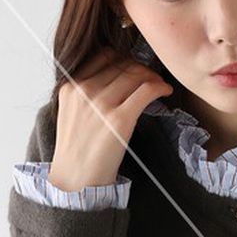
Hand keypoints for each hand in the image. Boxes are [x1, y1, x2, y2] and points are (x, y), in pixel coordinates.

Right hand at [47, 47, 172, 192]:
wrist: (75, 180)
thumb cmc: (77, 151)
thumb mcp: (71, 113)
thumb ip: (86, 93)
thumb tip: (115, 80)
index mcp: (70, 86)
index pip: (103, 56)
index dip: (124, 58)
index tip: (135, 68)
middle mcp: (84, 90)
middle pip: (122, 63)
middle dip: (141, 67)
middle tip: (152, 77)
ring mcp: (101, 104)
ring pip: (135, 74)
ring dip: (152, 76)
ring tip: (160, 85)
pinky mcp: (119, 119)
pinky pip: (146, 91)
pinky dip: (159, 87)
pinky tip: (165, 92)